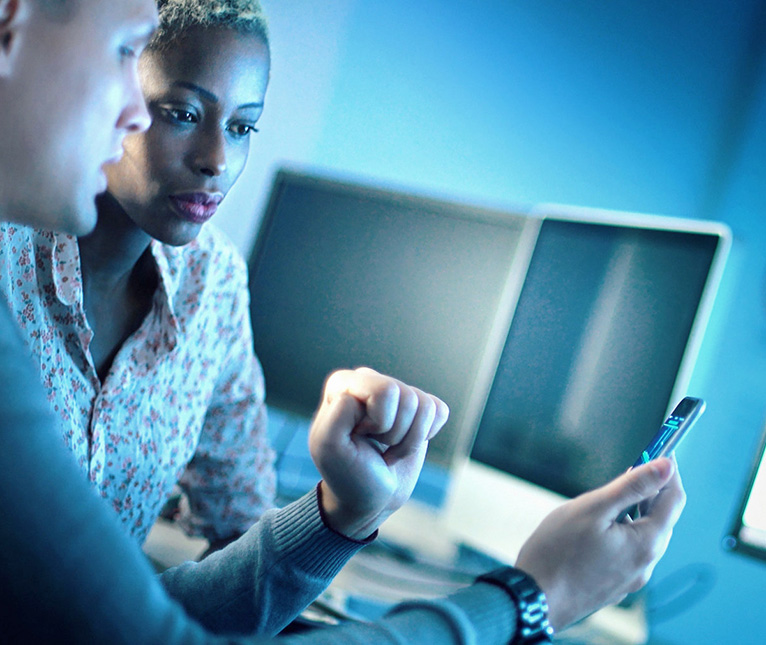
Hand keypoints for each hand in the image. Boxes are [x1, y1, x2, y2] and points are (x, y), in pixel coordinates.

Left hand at [309, 367, 448, 539]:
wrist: (369, 498)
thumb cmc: (347, 475)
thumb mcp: (329, 450)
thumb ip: (335, 418)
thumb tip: (357, 396)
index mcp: (342, 384)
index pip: (384, 392)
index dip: (379, 425)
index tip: (359, 438)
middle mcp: (368, 381)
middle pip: (407, 398)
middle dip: (396, 433)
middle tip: (376, 446)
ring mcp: (395, 392)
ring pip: (425, 407)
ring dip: (410, 440)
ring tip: (388, 449)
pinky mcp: (417, 407)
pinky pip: (439, 411)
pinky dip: (424, 437)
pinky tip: (403, 443)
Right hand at [514, 457, 684, 630]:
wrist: (533, 597)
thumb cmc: (557, 552)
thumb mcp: (594, 508)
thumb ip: (632, 486)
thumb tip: (665, 466)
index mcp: (646, 544)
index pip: (674, 500)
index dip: (669, 473)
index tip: (660, 452)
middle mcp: (645, 565)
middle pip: (660, 519)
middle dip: (650, 492)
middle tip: (630, 470)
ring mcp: (631, 578)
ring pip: (642, 536)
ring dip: (633, 513)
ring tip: (604, 501)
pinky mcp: (615, 585)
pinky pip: (628, 552)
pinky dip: (621, 532)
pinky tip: (595, 528)